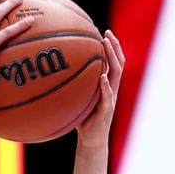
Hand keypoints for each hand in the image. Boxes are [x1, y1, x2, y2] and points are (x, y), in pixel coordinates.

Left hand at [76, 30, 124, 150]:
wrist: (92, 140)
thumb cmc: (83, 119)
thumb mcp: (79, 98)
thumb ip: (74, 85)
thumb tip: (54, 71)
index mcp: (107, 85)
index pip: (115, 62)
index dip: (113, 47)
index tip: (105, 33)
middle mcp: (112, 89)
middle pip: (119, 63)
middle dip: (115, 46)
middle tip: (107, 33)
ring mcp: (112, 99)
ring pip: (116, 74)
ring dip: (112, 58)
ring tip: (105, 45)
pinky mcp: (107, 110)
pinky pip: (108, 96)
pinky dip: (105, 85)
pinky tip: (101, 76)